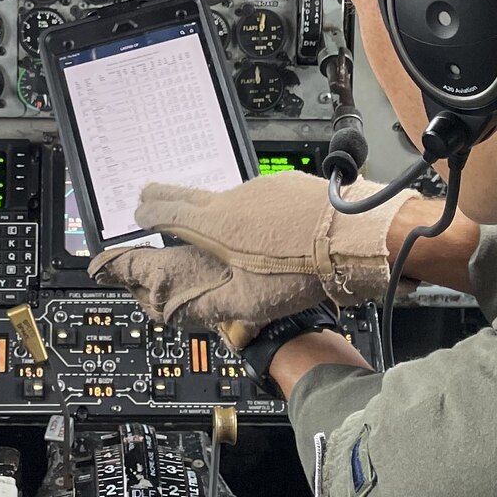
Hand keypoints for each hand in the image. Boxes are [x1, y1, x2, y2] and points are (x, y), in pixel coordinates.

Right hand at [88, 171, 409, 332]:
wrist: (359, 237)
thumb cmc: (304, 271)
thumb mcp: (251, 302)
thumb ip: (213, 303)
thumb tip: (186, 311)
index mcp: (216, 225)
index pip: (169, 210)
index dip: (149, 210)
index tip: (138, 207)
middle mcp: (235, 198)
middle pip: (192, 195)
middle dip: (168, 198)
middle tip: (152, 196)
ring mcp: (264, 187)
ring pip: (233, 201)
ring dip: (227, 217)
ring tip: (238, 242)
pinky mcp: (291, 185)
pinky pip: (264, 200)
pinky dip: (261, 215)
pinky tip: (276, 235)